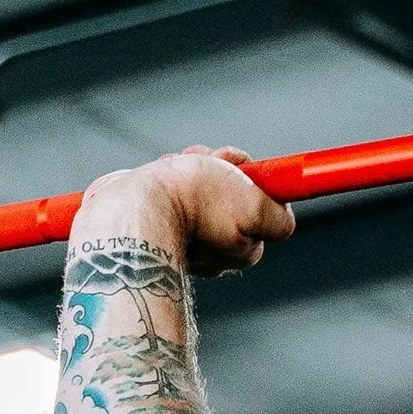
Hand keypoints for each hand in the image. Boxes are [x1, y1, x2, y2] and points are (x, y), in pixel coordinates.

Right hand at [75, 145, 294, 275]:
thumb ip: (278, 216)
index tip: (239, 167)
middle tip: (207, 164)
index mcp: (243, 248)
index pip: (260, 204)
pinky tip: (158, 177)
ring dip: (192, 168)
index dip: (250, 177)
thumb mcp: (254, 205)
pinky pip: (170, 192)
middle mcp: (216, 249)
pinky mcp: (155, 223)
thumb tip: (282, 216)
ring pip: (199, 188)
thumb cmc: (189, 201)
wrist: (130, 207)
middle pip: (230, 193)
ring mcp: (184, 237)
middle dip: (219, 169)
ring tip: (177, 168)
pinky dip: (167, 178)